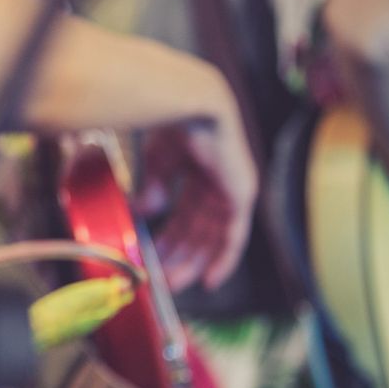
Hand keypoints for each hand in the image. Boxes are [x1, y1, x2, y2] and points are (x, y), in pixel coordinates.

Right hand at [138, 95, 255, 291]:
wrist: (188, 105)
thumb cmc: (171, 123)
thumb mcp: (157, 161)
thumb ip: (154, 187)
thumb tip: (146, 212)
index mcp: (200, 169)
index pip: (186, 213)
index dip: (172, 238)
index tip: (155, 259)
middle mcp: (219, 181)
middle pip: (199, 228)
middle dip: (177, 255)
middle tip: (159, 278)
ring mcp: (233, 188)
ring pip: (213, 236)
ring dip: (193, 261)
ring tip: (172, 283)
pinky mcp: (242, 195)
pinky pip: (234, 236)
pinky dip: (223, 259)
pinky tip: (210, 280)